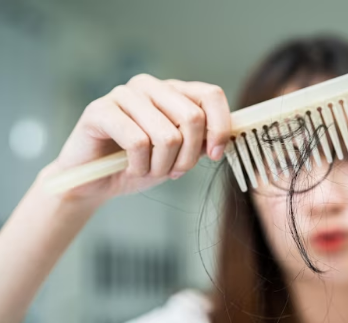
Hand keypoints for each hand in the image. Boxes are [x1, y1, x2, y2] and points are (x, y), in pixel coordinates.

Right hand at [47, 74, 230, 202]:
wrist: (96, 183)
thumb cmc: (141, 165)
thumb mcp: (180, 156)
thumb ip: (201, 142)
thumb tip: (223, 138)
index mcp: (173, 91)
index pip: (211, 94)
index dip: (220, 126)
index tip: (214, 155)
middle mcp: (151, 86)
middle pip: (192, 117)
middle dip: (188, 156)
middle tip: (174, 171)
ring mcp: (124, 94)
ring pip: (167, 135)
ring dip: (162, 166)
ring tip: (149, 171)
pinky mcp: (100, 110)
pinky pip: (138, 142)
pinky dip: (140, 166)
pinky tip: (131, 168)